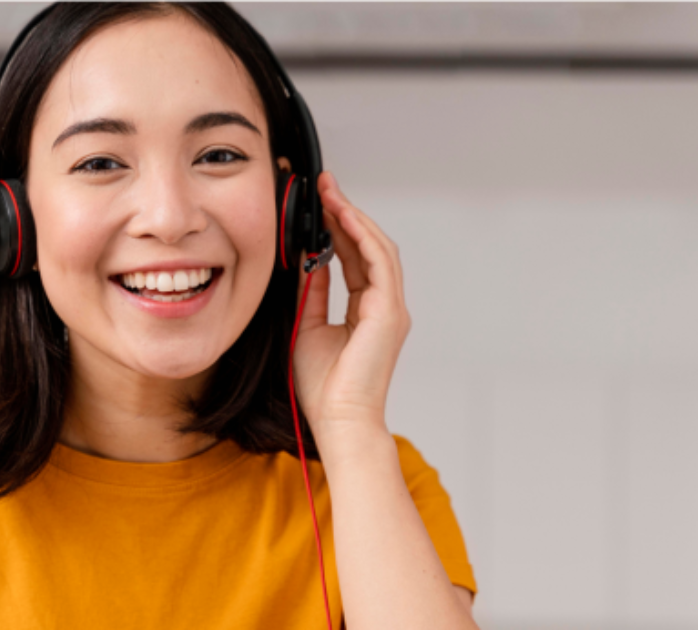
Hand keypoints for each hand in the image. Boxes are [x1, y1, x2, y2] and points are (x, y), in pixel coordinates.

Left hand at [293, 171, 411, 435]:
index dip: (338, 227)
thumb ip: (312, 293)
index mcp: (368, 310)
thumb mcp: (307, 326)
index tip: (320, 203)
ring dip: (353, 217)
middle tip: (324, 185)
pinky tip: (343, 217)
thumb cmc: (323, 387)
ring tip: (331, 193)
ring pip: (377, 248)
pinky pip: (379, 263)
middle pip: (369, 246)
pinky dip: (362, 237)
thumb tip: (307, 262)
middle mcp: (385, 305)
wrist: (338, 420)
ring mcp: (391, 308)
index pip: (355, 257)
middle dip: (346, 212)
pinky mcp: (388, 312)